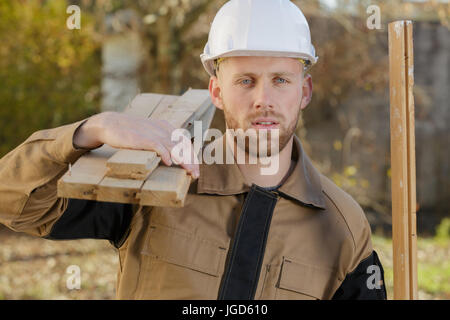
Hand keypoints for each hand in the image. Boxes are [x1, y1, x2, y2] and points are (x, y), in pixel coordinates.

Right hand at [73, 112, 199, 177]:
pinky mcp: (142, 138)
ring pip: (174, 147)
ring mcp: (153, 133)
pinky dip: (165, 154)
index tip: (196, 169)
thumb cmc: (130, 132)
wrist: (110, 123)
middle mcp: (163, 129)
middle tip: (195, 174)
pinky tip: (169, 163)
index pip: (185, 142)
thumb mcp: (150, 134)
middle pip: (182, 146)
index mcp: (166, 127)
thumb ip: (162, 142)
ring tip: (189, 171)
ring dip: (183, 161)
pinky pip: (157, 146)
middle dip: (191, 161)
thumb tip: (172, 157)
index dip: (192, 155)